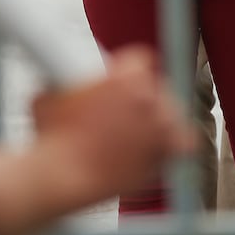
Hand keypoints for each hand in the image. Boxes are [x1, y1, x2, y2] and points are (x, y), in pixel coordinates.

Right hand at [31, 45, 192, 208]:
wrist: (62, 175)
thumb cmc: (51, 136)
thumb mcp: (49, 95)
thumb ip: (66, 84)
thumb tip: (59, 80)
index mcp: (125, 75)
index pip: (141, 59)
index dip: (129, 69)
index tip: (123, 78)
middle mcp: (149, 97)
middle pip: (158, 87)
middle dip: (144, 96)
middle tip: (125, 108)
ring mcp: (160, 127)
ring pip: (172, 114)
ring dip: (160, 119)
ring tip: (140, 129)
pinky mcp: (164, 154)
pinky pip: (184, 142)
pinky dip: (176, 143)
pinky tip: (163, 145)